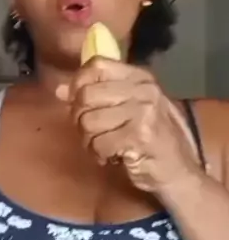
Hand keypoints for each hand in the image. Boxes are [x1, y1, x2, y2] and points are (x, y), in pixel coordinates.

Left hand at [59, 58, 200, 193]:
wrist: (180, 173)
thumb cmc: (150, 141)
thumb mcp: (126, 111)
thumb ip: (95, 96)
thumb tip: (59, 90)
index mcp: (140, 78)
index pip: (96, 66)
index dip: (78, 84)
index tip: (77, 104)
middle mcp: (144, 90)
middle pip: (86, 95)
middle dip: (80, 119)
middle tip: (91, 133)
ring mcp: (144, 112)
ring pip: (89, 121)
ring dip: (89, 140)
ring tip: (103, 147)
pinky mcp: (141, 136)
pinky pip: (99, 143)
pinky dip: (100, 154)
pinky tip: (111, 157)